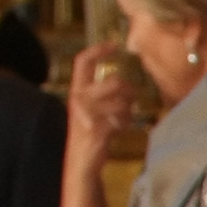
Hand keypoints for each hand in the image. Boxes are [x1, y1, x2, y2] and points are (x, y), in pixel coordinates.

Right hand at [63, 42, 134, 166]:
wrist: (81, 161)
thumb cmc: (91, 132)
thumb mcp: (92, 108)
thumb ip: (101, 93)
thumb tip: (124, 81)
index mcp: (76, 90)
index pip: (82, 61)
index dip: (98, 50)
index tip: (114, 45)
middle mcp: (78, 99)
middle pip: (114, 81)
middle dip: (129, 90)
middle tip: (130, 100)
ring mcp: (87, 114)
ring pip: (122, 102)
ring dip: (128, 112)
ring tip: (121, 120)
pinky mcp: (97, 129)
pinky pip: (122, 120)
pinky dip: (125, 124)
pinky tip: (119, 130)